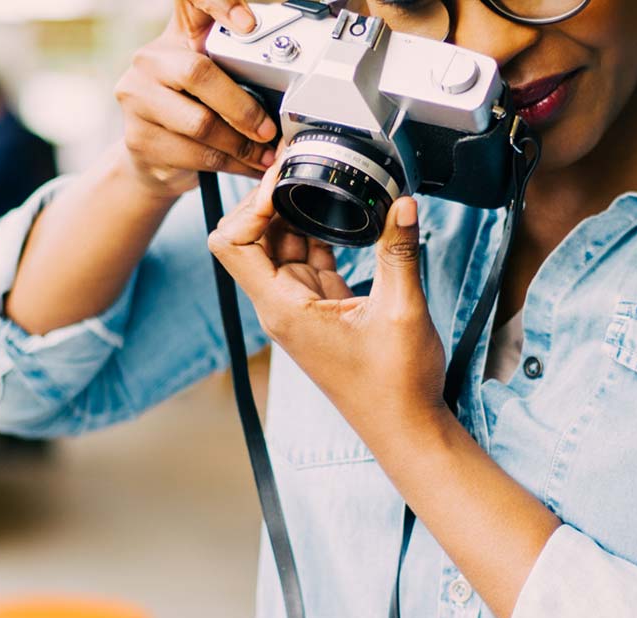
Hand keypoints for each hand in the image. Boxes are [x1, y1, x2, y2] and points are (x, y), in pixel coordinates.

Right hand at [115, 1, 277, 199]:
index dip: (221, 4)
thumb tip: (286, 87)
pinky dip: (230, 164)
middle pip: (198, 73)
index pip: (192, 1)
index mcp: (176, 35)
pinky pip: (195, 154)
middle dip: (243, 108)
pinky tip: (246, 166)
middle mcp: (149, 59)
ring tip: (264, 155)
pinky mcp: (138, 137)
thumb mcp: (214, 80)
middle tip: (268, 130)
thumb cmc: (191, 110)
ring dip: (241, 145)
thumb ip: (237, 70)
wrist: (152, 158)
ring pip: (200, 123)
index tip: (249, 24)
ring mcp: (137, 97)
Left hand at [208, 166, 447, 452]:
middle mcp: (281, 307)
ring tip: (321, 182)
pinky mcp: (319, 309)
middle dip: (268, 202)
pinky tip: (339, 213)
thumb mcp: (402, 310)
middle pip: (248, 238)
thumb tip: (400, 202)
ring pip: (277, 246)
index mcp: (284, 308)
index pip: (232, 245)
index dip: (248, 206)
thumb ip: (398, 251)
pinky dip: (315, 234)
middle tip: (301, 170)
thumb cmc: (396, 385)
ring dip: (293, 214)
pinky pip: (305, 259)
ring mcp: (298, 308)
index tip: (283, 180)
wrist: (405, 428)